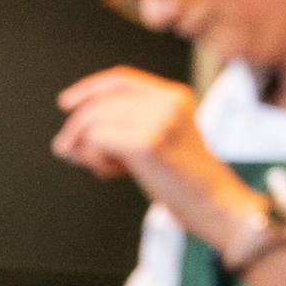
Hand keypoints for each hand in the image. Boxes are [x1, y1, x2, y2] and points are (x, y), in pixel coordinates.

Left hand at [51, 66, 254, 238]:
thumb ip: (127, 130)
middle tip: (65, 149)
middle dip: (77, 127)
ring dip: (88, 148)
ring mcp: (159, 120)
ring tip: (107, 168)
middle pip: (102, 101)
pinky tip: (114, 172)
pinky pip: (97, 140)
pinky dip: (95, 158)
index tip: (66, 103)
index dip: (89, 88)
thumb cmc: (188, 184)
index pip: (122, 79)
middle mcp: (167, 103)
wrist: (219, 207)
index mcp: (175, 97)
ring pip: (95, 121)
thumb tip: (72, 138)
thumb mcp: (162, 144)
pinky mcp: (147, 143)